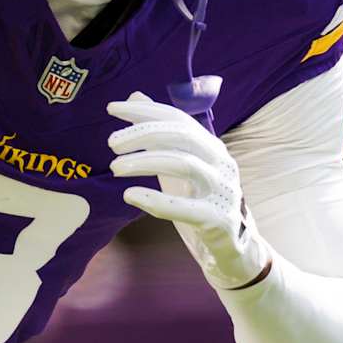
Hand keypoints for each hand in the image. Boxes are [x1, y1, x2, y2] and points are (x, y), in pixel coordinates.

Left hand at [107, 91, 268, 289]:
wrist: (231, 245)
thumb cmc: (200, 200)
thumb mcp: (178, 162)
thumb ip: (160, 133)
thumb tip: (135, 97)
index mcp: (210, 146)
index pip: (177, 118)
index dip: (145, 111)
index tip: (112, 109)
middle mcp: (220, 162)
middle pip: (181, 136)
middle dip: (143, 134)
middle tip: (111, 144)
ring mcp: (222, 190)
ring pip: (184, 164)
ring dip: (146, 162)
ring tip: (115, 168)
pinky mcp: (218, 219)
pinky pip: (186, 208)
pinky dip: (156, 200)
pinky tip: (130, 195)